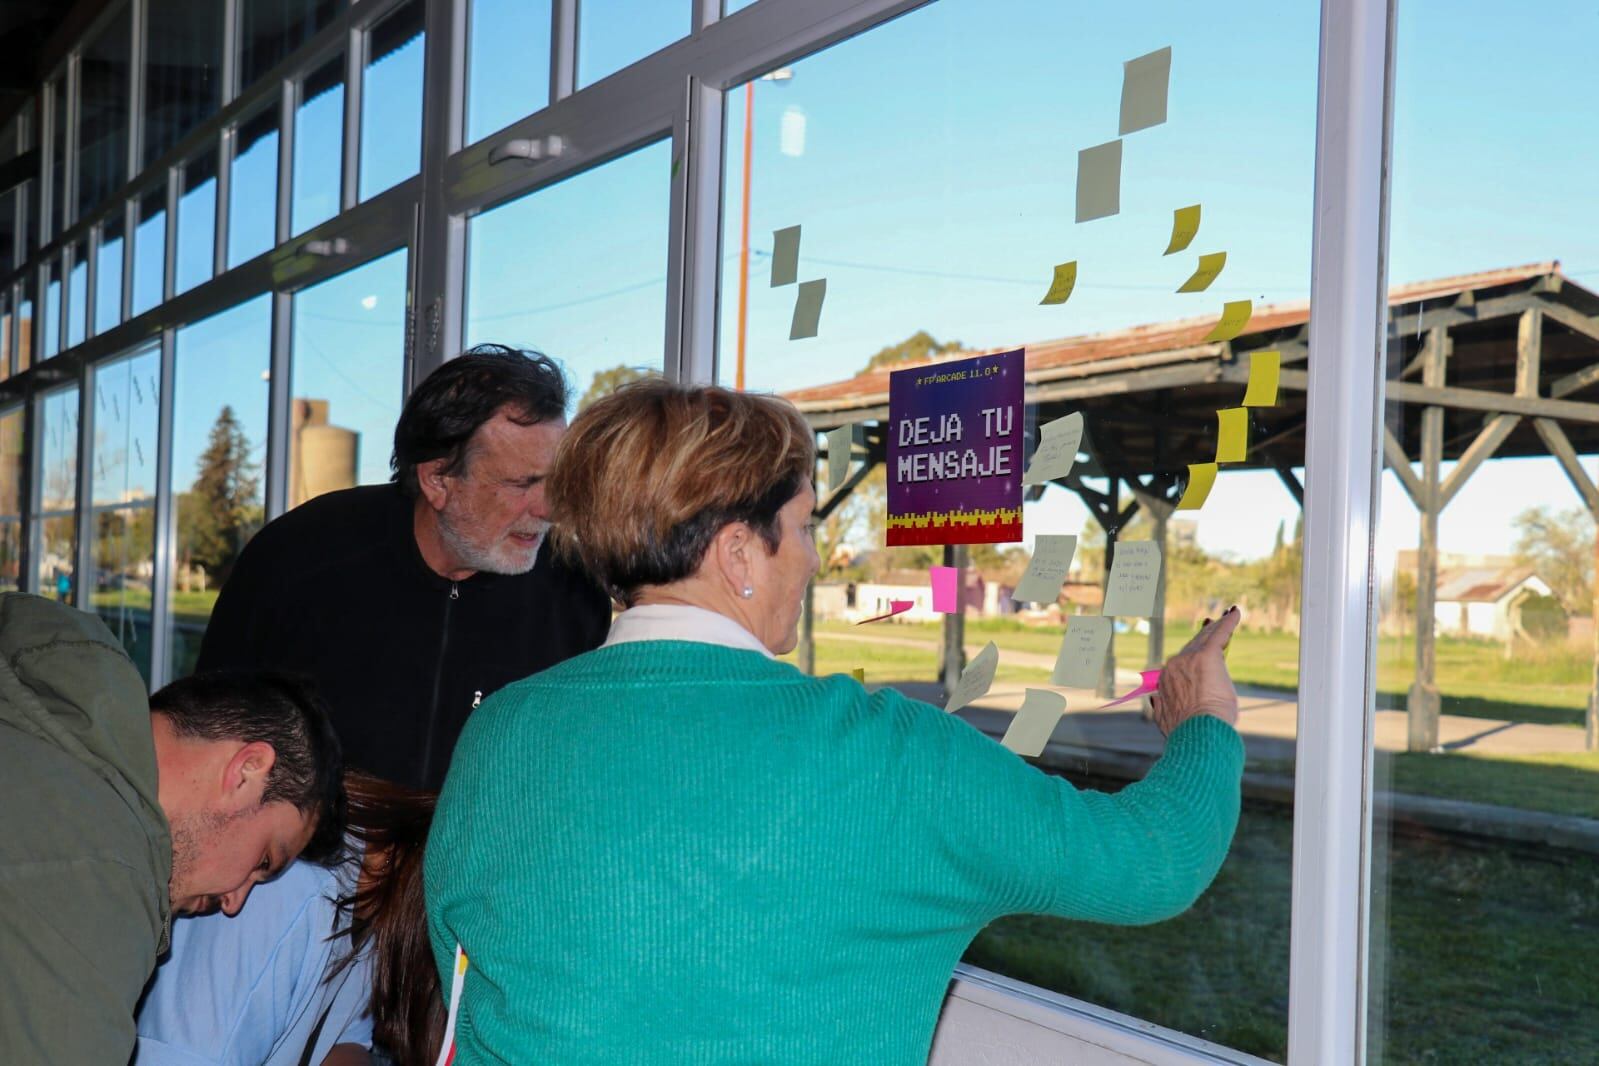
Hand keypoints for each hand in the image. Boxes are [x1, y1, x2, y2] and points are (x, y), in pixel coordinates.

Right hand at [1149, 607, 1239, 735]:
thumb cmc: (1187, 730)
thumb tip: (1153, 697)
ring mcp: (1191, 659)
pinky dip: (1228, 623)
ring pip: (1206, 638)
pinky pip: (1220, 635)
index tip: (1199, 651)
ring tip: (1226, 617)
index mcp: (1165, 679)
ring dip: (1218, 627)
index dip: (1193, 655)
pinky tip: (1235, 613)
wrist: (1198, 731)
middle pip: (1193, 645)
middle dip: (1205, 634)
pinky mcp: (1208, 656)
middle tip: (1213, 624)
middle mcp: (1175, 665)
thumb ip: (1160, 706)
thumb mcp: (1166, 718)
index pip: (1182, 663)